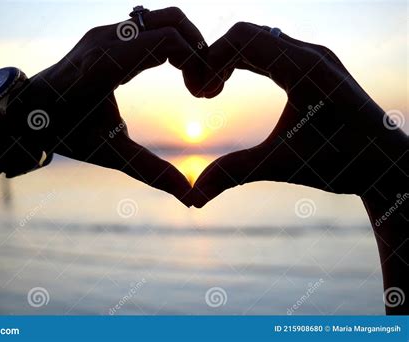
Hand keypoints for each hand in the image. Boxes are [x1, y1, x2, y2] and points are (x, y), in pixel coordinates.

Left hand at [9, 7, 217, 206]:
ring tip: (192, 77)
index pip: (167, 41)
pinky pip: (149, 26)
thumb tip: (190, 197)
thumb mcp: (110, 153)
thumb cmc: (66, 133)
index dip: (197, 62)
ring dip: (186, 43)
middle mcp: (106, 38)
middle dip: (198, 48)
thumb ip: (151, 172)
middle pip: (172, 21)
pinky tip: (174, 70)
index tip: (203, 94)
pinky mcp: (107, 33)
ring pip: (163, 18)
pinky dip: (170, 41)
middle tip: (204, 84)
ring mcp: (105, 31)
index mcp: (105, 65)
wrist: (29, 111)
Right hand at [193, 22, 407, 314]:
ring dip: (229, 58)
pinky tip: (232, 85)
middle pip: (246, 33)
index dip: (210, 60)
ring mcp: (315, 56)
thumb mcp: (281, 165)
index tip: (198, 94)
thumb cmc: (341, 163)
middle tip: (201, 93)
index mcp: (304, 69)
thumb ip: (233, 174)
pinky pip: (270, 48)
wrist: (385, 163)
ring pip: (258, 38)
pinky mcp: (315, 65)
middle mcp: (311, 53)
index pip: (243, 40)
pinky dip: (245, 61)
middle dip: (215, 58)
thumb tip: (193, 198)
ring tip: (213, 91)